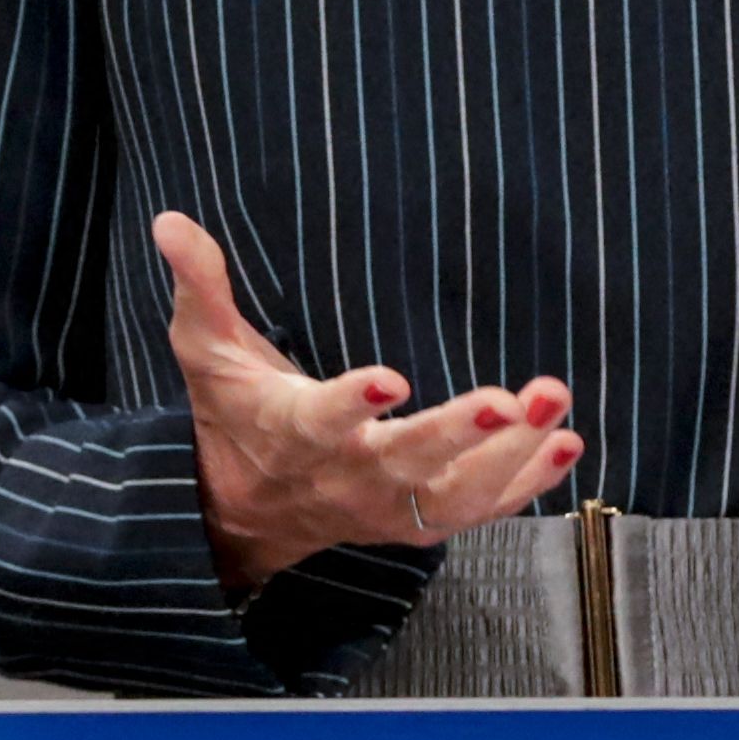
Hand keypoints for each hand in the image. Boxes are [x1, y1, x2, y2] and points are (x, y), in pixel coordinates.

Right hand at [153, 211, 578, 591]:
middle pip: (406, 461)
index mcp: (293, 432)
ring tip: (556, 408)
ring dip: (513, 456)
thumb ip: (200, 287)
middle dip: (459, 433)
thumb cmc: (233, 415)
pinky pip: (480, 511)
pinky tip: (567, 444)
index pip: (322, 421)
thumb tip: (171, 220)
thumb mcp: (205, 352)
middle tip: (510, 400)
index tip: (390, 378)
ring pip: (455, 493)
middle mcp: (345, 476)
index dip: (354, 403)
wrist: (245, 512)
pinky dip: (527, 483)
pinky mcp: (420, 519)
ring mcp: (388, 505)